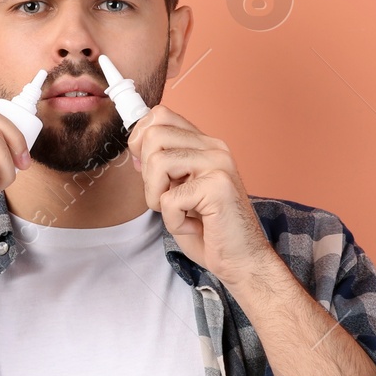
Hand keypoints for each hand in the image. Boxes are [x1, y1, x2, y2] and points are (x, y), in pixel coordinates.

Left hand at [126, 105, 274, 287]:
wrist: (240, 259)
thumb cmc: (208, 229)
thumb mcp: (178, 189)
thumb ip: (162, 164)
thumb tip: (135, 146)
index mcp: (205, 144)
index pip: (160, 115)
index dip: (140, 140)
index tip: (146, 169)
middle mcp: (214, 148)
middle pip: (154, 135)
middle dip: (146, 173)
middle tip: (165, 198)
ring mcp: (218, 164)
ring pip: (158, 162)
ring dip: (156, 198)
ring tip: (178, 213)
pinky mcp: (218, 187)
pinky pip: (169, 199)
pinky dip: (173, 221)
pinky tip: (193, 226)